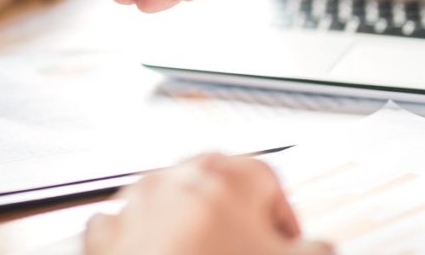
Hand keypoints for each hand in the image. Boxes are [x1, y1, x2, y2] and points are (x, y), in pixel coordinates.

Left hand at [85, 154, 332, 254]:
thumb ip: (314, 250)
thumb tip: (320, 249)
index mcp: (229, 176)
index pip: (270, 183)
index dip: (283, 220)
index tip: (286, 244)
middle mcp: (179, 177)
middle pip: (217, 186)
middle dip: (234, 219)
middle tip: (246, 250)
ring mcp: (137, 203)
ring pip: (169, 201)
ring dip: (186, 226)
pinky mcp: (105, 235)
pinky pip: (123, 227)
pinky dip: (136, 240)